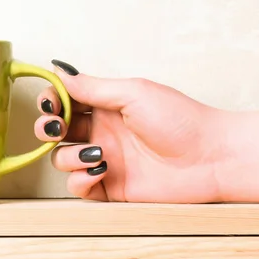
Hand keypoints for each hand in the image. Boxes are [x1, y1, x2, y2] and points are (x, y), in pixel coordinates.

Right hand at [34, 60, 225, 202]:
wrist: (210, 158)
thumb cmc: (180, 119)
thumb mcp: (133, 93)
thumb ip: (93, 86)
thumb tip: (59, 72)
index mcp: (106, 106)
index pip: (65, 100)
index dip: (51, 100)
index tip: (51, 103)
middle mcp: (101, 131)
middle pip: (56, 130)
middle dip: (47, 128)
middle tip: (56, 127)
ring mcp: (104, 159)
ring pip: (62, 159)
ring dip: (68, 156)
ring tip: (96, 154)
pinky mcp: (110, 187)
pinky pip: (78, 186)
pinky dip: (81, 180)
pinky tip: (100, 170)